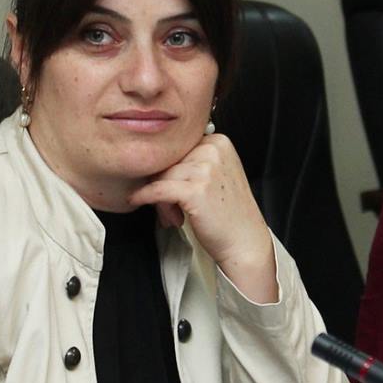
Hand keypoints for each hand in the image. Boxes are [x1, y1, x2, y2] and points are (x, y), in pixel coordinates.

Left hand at [128, 133, 277, 302]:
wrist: (244, 241)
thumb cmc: (228, 213)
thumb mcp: (215, 174)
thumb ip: (192, 161)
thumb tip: (153, 161)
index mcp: (218, 142)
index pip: (177, 148)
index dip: (169, 170)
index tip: (170, 190)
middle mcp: (213, 150)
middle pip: (168, 161)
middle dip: (162, 185)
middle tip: (171, 209)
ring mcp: (206, 169)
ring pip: (161, 176)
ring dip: (160, 199)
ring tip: (173, 216)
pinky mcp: (195, 190)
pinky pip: (157, 189)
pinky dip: (143, 196)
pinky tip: (138, 201)